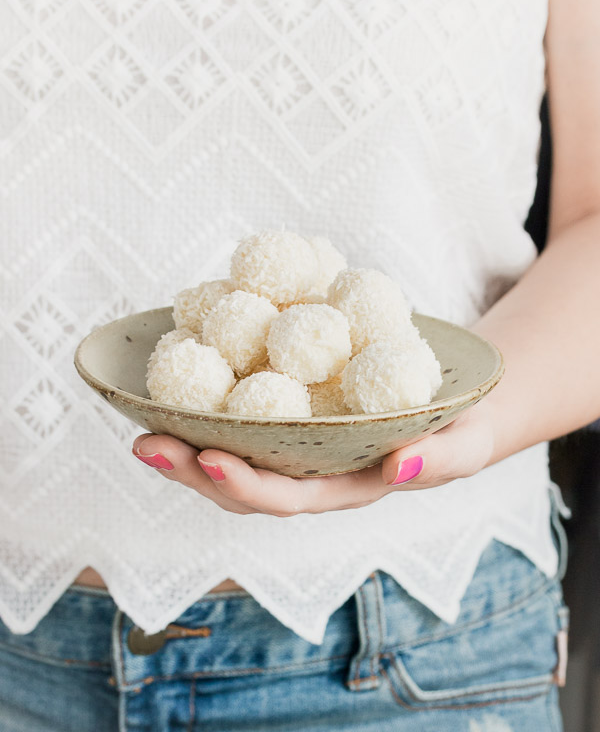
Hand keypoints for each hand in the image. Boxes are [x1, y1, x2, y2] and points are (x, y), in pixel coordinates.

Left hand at [132, 401, 494, 516]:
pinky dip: (209, 409)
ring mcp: (298, 448)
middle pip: (243, 485)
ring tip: (141, 423)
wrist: (455, 407)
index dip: (246, 484)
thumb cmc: (460, 429)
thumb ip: (438, 461)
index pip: (288, 498)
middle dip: (192, 471)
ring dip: (186, 445)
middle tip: (145, 443)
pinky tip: (178, 388)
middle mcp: (312, 475)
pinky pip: (244, 419)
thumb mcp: (464, 445)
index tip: (208, 459)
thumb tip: (398, 465)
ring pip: (233, 456)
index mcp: (345, 488)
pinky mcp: (293, 416)